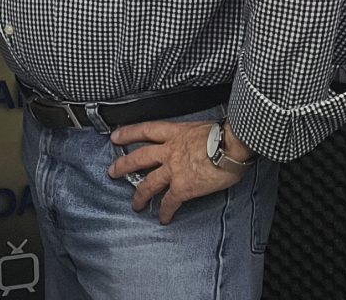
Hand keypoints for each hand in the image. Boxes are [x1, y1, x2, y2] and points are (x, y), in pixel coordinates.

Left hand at [106, 119, 248, 223]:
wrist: (232, 145)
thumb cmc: (225, 135)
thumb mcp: (203, 127)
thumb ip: (194, 135)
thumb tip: (200, 140)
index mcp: (175, 133)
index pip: (145, 130)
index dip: (128, 133)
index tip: (117, 136)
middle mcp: (170, 151)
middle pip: (139, 158)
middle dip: (123, 166)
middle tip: (113, 171)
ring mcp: (173, 170)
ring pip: (148, 183)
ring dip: (139, 195)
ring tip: (136, 204)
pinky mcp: (182, 187)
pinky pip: (169, 202)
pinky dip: (165, 212)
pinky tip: (164, 218)